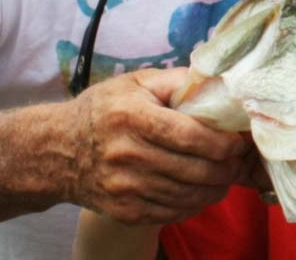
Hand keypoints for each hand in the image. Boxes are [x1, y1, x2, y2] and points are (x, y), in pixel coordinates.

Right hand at [66, 67, 252, 224]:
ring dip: (216, 188)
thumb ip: (176, 81)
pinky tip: (201, 192)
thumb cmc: (103, 111)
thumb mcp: (134, 83)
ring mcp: (124, 187)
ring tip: (226, 177)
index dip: (222, 142)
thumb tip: (216, 82)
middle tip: (239, 161)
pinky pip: (172, 213)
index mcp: (132, 117)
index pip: (190, 135)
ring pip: (188, 195)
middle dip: (227, 168)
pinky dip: (194, 205)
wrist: (56, 151)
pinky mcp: (124, 210)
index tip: (238, 142)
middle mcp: (126, 154)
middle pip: (195, 170)